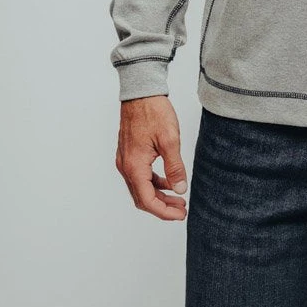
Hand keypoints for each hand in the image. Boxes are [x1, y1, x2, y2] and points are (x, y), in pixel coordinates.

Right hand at [115, 95, 188, 220]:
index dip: (164, 212)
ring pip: (141, 188)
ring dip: (159, 195)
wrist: (141, 92)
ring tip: (178, 198)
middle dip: (162, 207)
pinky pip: (140, 176)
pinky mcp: (129, 154)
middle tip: (182, 210)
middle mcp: (125, 166)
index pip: (147, 201)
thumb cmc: (153, 112)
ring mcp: (125, 160)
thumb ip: (175, 167)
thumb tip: (180, 189)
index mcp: (134, 166)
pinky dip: (154, 183)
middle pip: (142, 198)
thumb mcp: (170, 140)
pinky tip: (169, 181)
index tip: (180, 214)